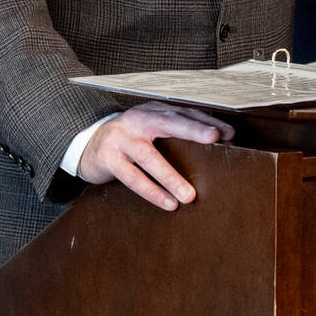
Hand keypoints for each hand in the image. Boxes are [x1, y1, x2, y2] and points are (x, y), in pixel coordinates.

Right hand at [77, 102, 235, 210]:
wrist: (87, 145)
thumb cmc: (128, 141)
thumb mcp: (149, 130)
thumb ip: (173, 134)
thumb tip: (214, 144)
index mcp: (151, 111)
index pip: (182, 113)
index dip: (205, 121)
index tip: (229, 133)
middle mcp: (137, 120)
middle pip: (167, 122)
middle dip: (193, 129)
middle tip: (215, 139)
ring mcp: (121, 139)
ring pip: (149, 156)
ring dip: (171, 177)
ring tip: (190, 195)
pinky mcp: (109, 159)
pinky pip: (133, 177)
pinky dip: (151, 191)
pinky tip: (167, 203)